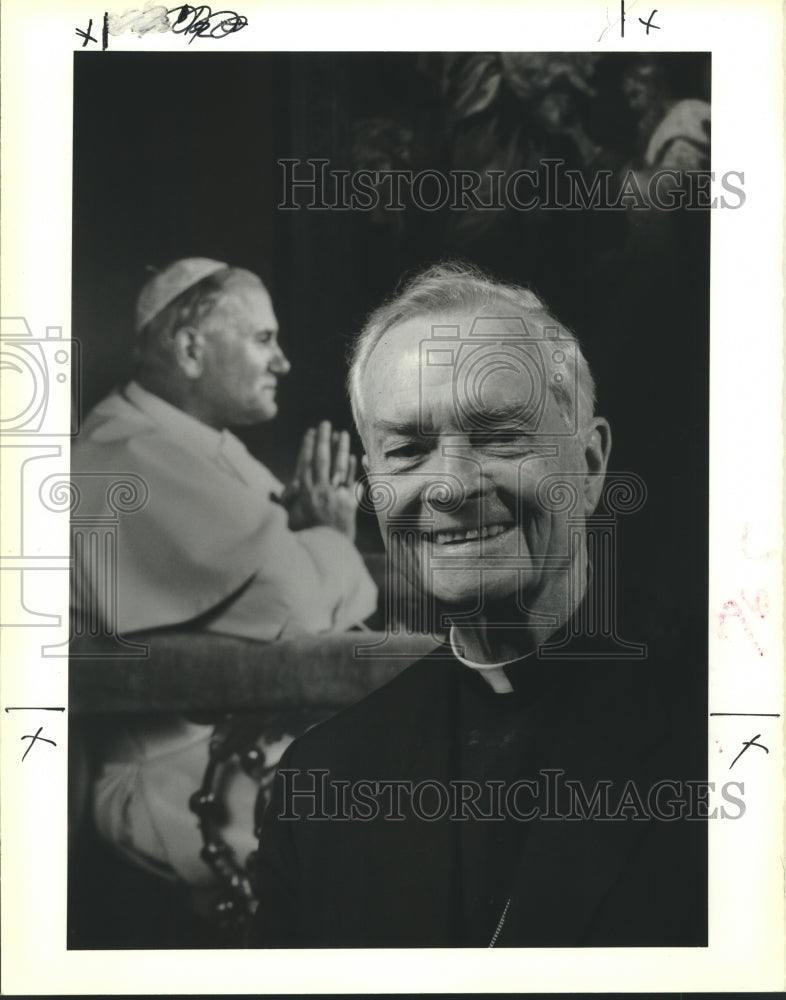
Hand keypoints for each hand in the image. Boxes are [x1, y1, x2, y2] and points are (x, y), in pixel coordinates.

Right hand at [281, 421, 358, 539]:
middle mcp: (320, 490)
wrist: (323, 553)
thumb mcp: (287, 519)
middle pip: (322, 460)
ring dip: (340, 449)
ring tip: (342, 433)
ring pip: (338, 467)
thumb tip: (276, 490)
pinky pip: (351, 481)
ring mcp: (336, 496)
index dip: (308, 446)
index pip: (305, 463)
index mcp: (303, 492)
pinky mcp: (349, 504)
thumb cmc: (302, 538)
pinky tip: (353, 456)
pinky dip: (352, 468)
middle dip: (323, 440)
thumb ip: (284, 502)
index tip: (310, 432)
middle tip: (325, 423)